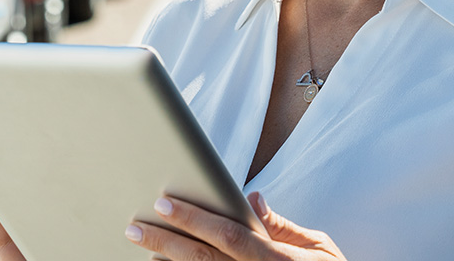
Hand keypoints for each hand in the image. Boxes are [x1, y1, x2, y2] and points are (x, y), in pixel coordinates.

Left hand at [126, 191, 346, 260]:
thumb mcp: (319, 247)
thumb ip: (283, 226)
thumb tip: (253, 200)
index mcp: (277, 258)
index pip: (227, 234)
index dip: (194, 218)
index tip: (163, 202)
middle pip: (203, 258)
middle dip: (165, 241)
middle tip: (134, 227)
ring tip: (142, 250)